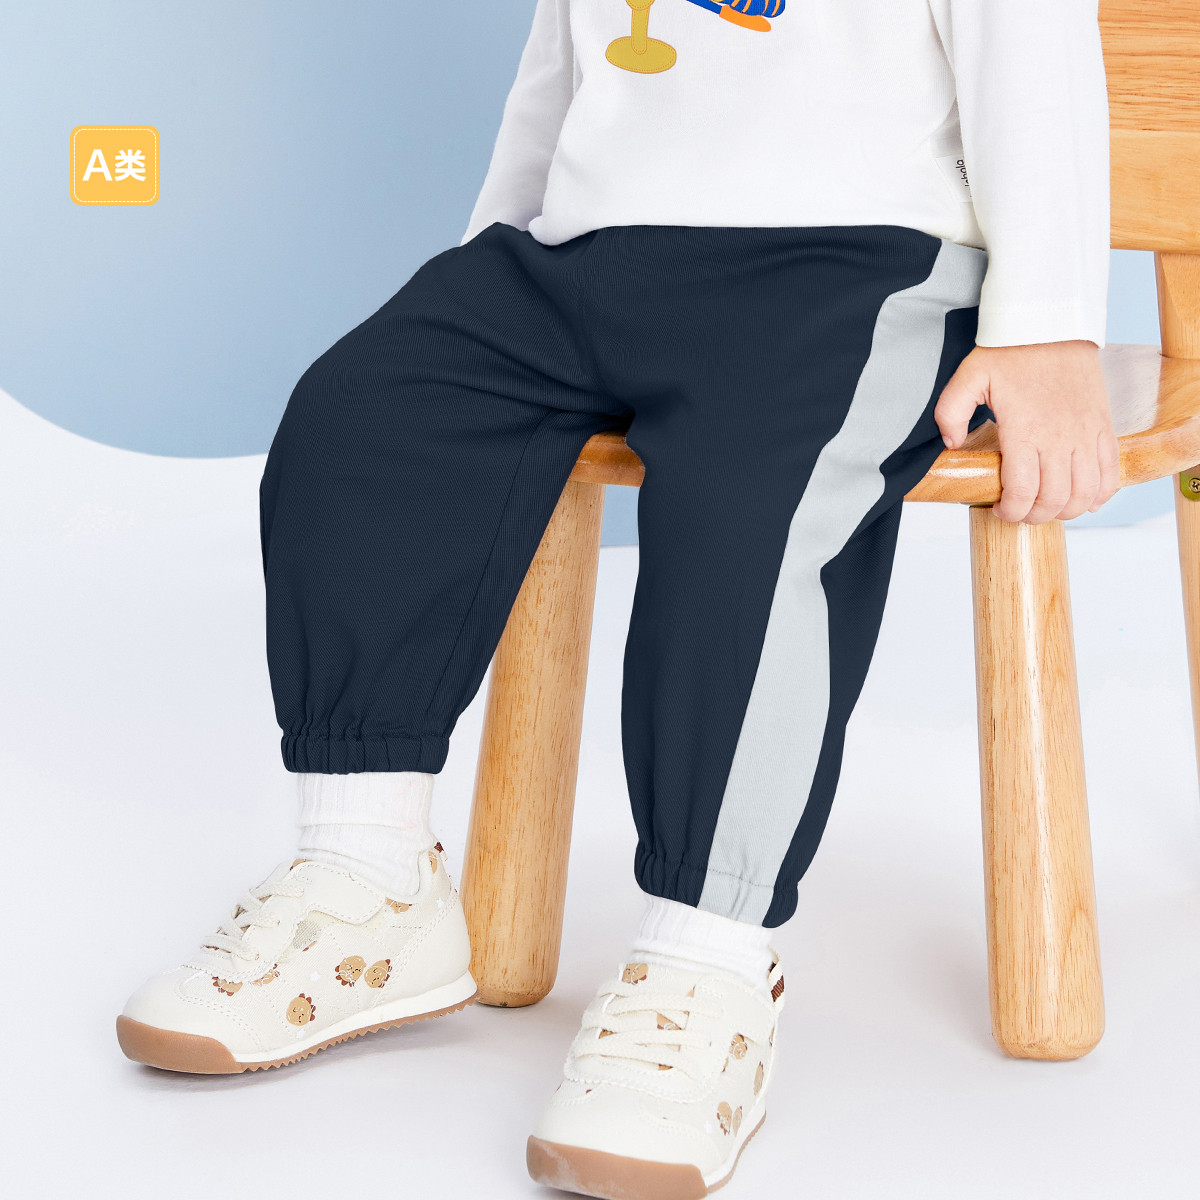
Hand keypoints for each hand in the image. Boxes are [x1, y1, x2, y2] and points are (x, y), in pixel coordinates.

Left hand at [934, 340, 1120, 523]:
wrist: (1053, 323)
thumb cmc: (1010, 351)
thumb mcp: (968, 377)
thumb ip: (949, 412)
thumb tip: (951, 444)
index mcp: (1025, 431)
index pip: (1022, 492)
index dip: (1010, 511)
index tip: (1000, 510)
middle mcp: (1059, 437)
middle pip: (1054, 499)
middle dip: (1034, 516)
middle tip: (1020, 512)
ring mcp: (1086, 433)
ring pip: (1085, 492)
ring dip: (1067, 510)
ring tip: (1048, 507)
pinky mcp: (1104, 425)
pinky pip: (1111, 471)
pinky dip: (1101, 494)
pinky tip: (1085, 500)